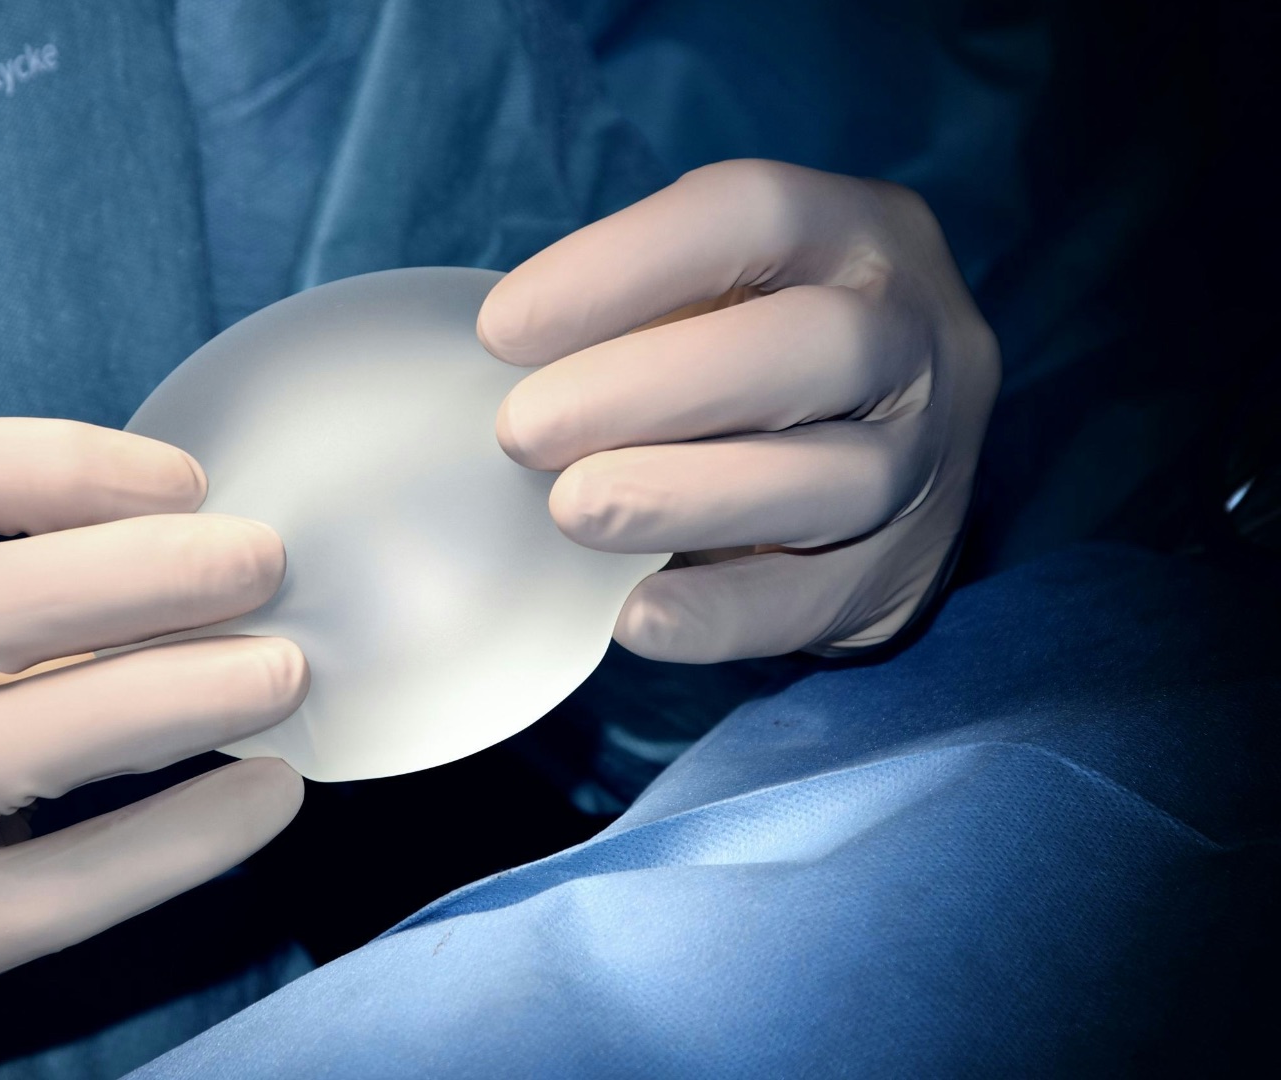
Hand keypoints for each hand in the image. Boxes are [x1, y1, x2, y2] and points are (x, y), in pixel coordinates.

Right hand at [0, 418, 306, 1074]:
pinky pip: (64, 886)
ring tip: (281, 675)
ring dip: (176, 695)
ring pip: (18, 742)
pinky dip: (182, 837)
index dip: (56, 464)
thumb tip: (193, 556)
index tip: (184, 481)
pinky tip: (265, 798)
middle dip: (138, 572)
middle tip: (261, 565)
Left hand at [479, 160, 999, 660]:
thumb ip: (640, 309)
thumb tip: (503, 358)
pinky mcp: (904, 570)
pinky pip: (818, 600)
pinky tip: (633, 616)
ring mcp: (930, 457)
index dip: (621, 266)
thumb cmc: (760, 353)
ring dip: (682, 497)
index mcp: (859, 231)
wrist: (888, 462)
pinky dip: (719, 614)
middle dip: (648, 389)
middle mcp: (918, 333)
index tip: (502, 330)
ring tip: (569, 512)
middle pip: (812, 345)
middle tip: (522, 431)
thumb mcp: (722, 291)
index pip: (755, 214)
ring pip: (833, 479)